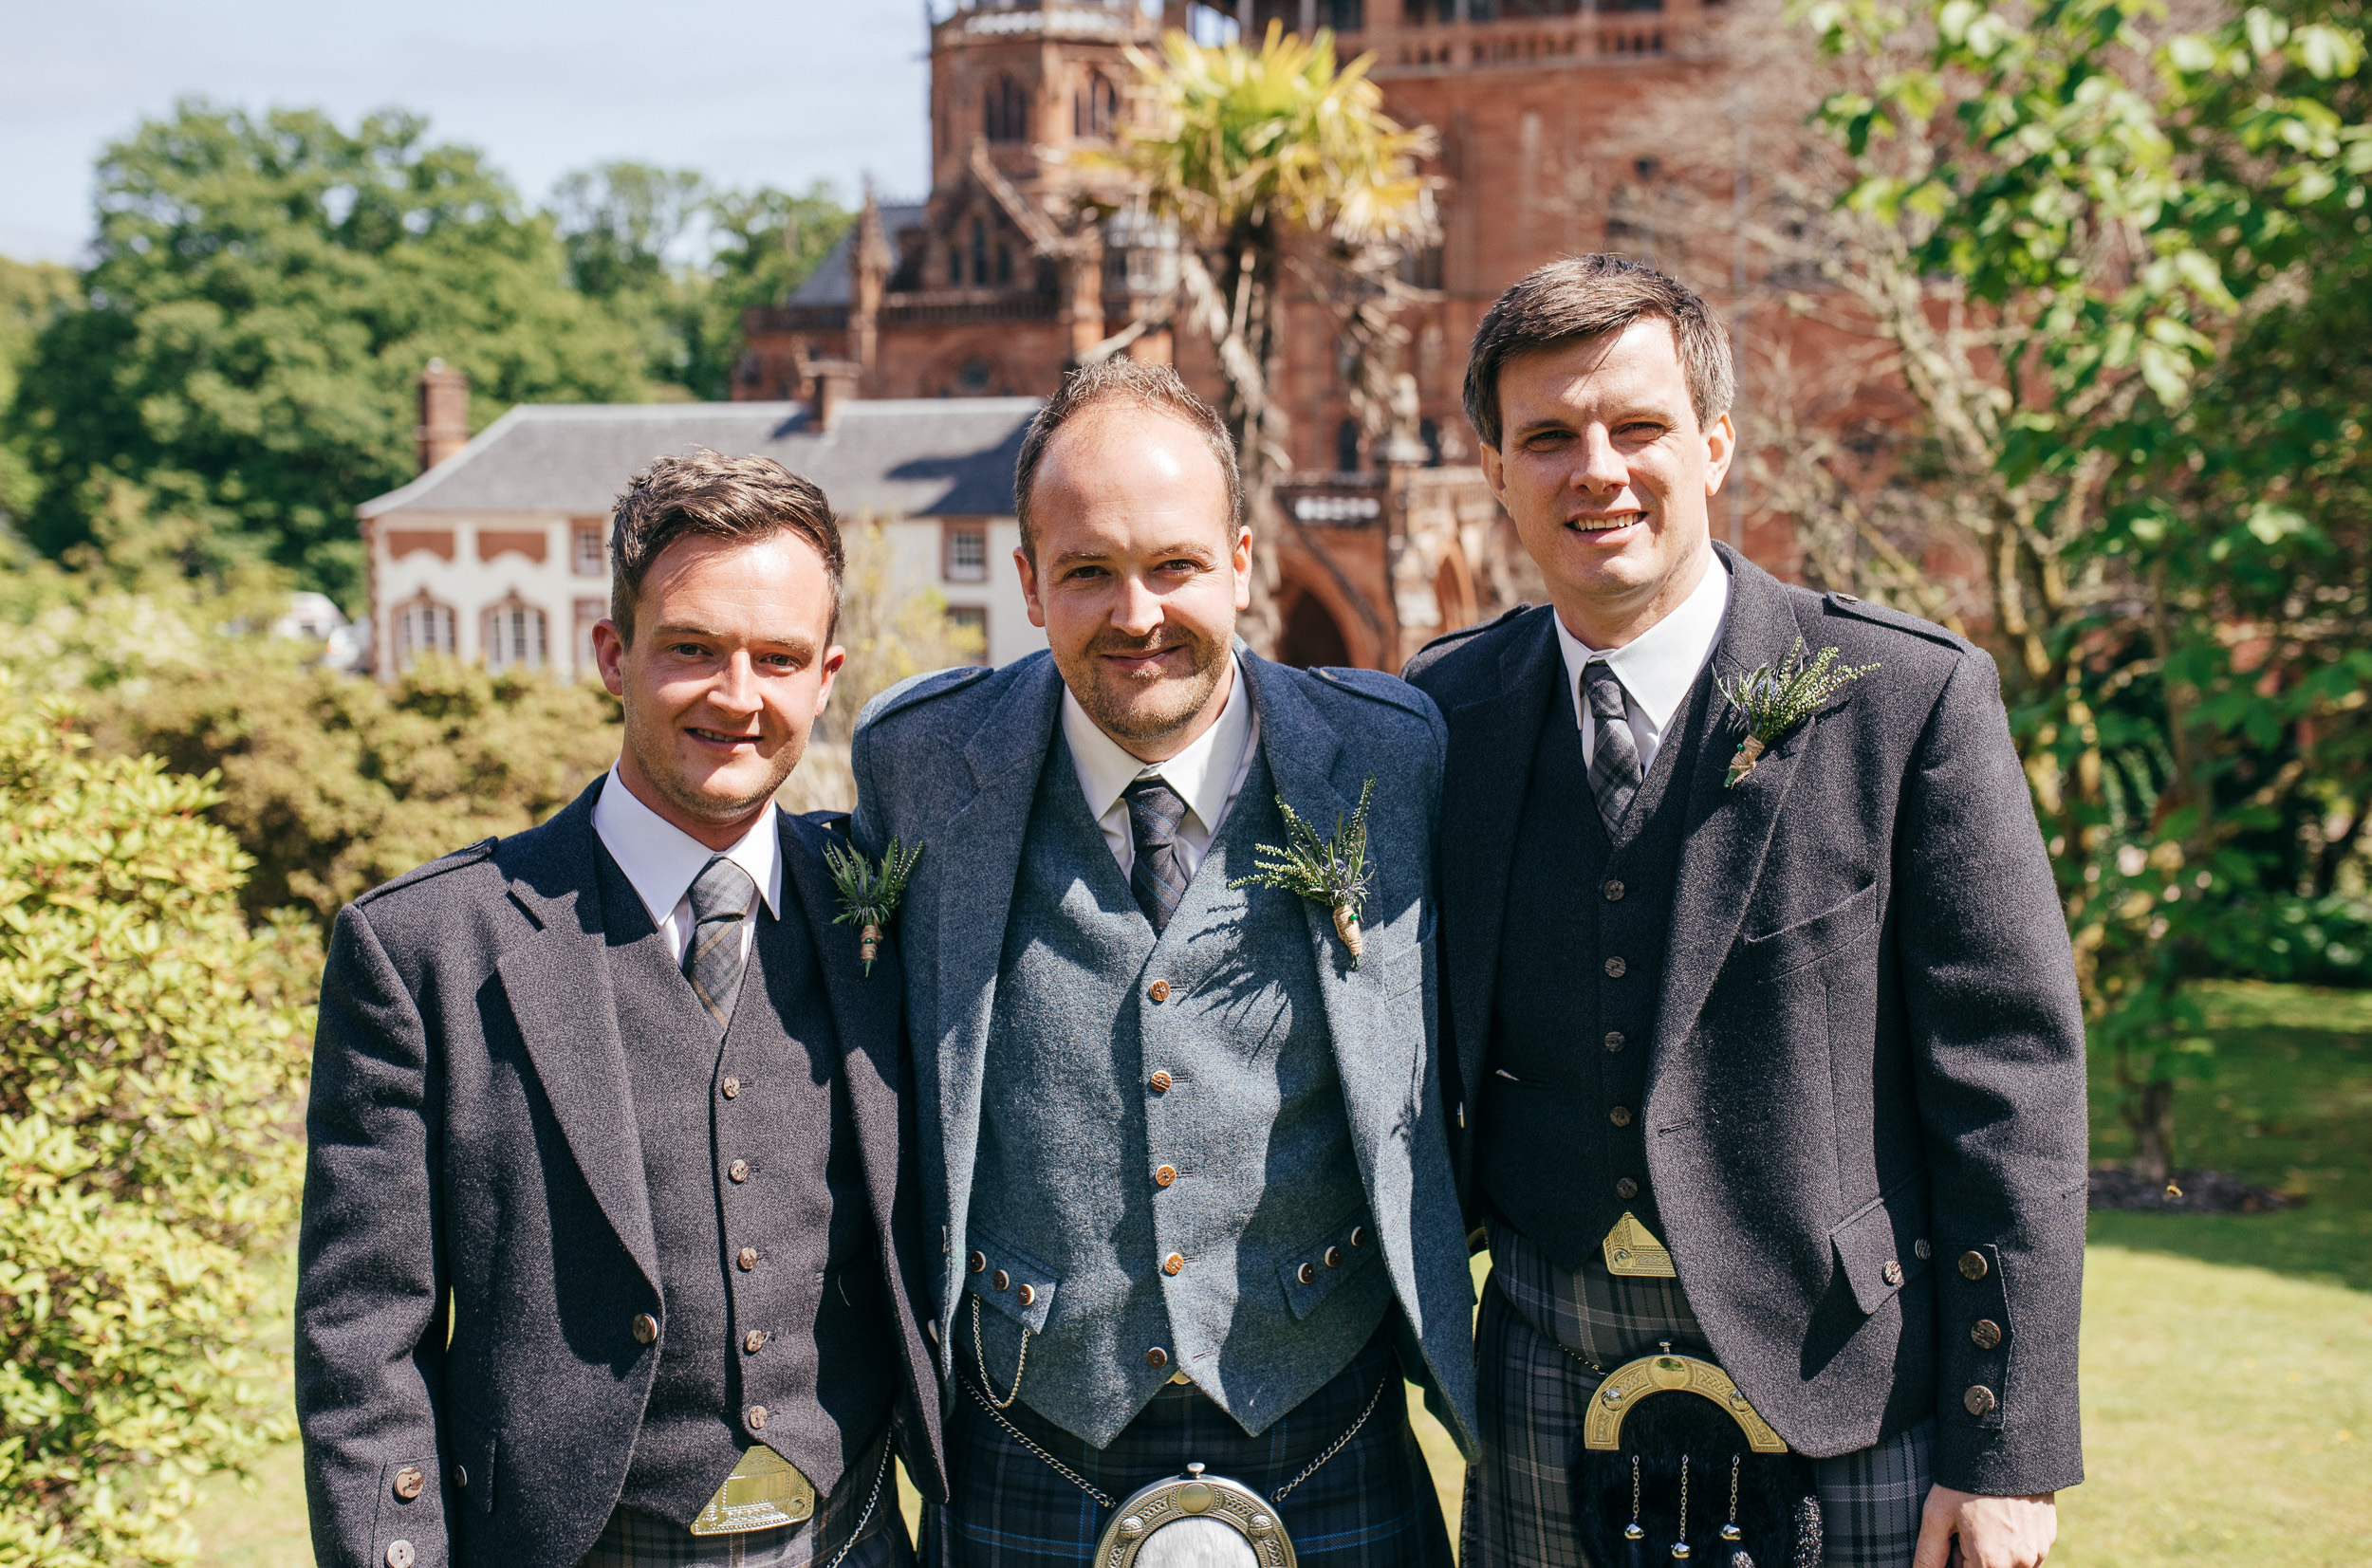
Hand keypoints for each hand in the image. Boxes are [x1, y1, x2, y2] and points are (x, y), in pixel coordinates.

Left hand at [1914, 1485, 2055, 1567]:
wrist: (2004, 1445)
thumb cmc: (1964, 1482)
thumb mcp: (1937, 1516)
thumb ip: (1928, 1556)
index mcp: (1992, 1563)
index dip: (1957, 1561)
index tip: (1954, 1541)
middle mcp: (2022, 1564)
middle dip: (1974, 1559)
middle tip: (1964, 1528)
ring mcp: (2039, 1551)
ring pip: (2011, 1564)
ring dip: (1994, 1553)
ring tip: (1982, 1519)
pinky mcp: (2049, 1537)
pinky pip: (2028, 1551)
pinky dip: (2012, 1542)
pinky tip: (2000, 1514)